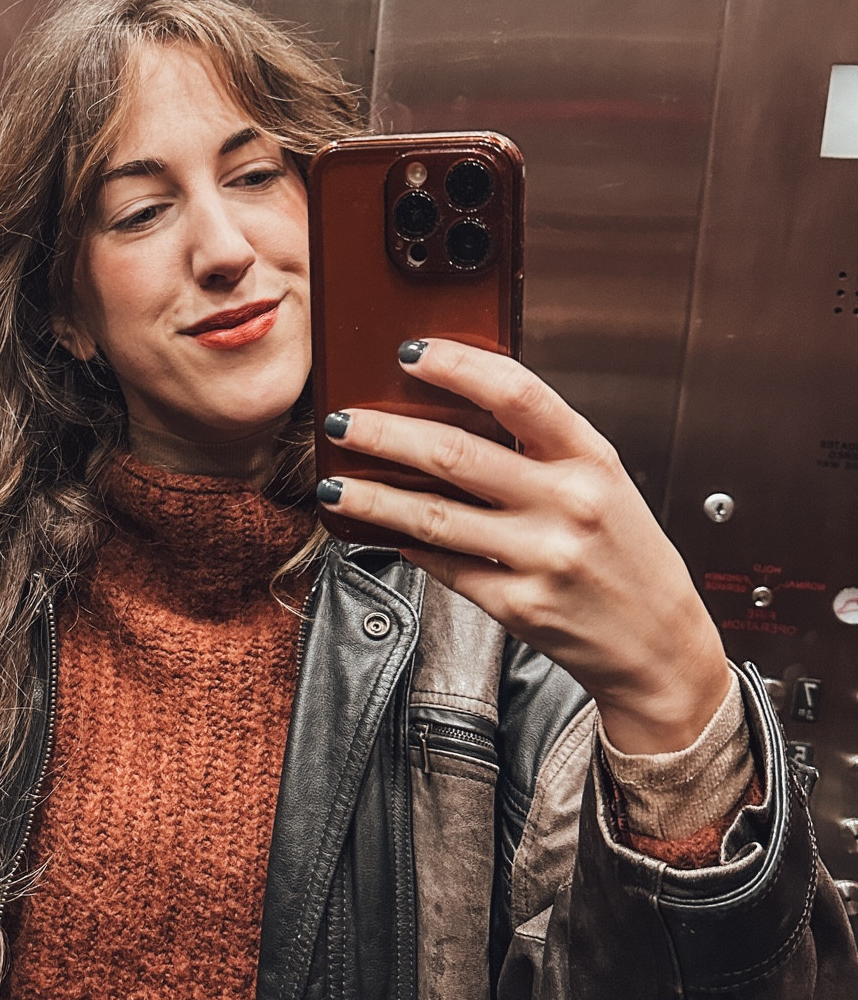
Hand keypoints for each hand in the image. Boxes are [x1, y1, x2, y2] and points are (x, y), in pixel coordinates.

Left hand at [315, 340, 730, 753]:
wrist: (661, 646)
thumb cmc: (628, 557)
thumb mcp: (602, 483)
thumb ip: (542, 446)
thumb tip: (457, 410)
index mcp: (590, 459)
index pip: (517, 392)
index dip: (457, 366)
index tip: (411, 354)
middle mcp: (569, 503)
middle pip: (455, 453)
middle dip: (385, 434)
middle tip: (344, 423)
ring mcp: (542, 557)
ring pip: (432, 515)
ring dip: (372, 497)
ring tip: (336, 485)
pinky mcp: (518, 605)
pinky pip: (445, 565)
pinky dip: (406, 545)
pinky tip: (384, 533)